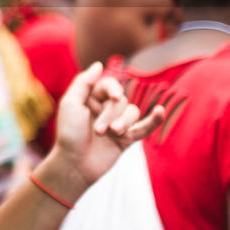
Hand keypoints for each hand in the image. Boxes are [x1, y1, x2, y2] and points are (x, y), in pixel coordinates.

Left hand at [51, 62, 164, 191]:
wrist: (74, 165)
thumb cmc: (68, 134)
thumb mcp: (70, 104)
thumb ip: (83, 82)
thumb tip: (99, 64)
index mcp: (91, 99)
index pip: (110, 85)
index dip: (114, 89)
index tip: (114, 97)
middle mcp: (105, 109)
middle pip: (121, 101)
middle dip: (111, 114)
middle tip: (98, 131)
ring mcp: (117, 123)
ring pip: (133, 113)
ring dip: (123, 123)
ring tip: (110, 135)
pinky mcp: (127, 139)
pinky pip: (144, 127)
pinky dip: (154, 120)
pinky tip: (160, 112)